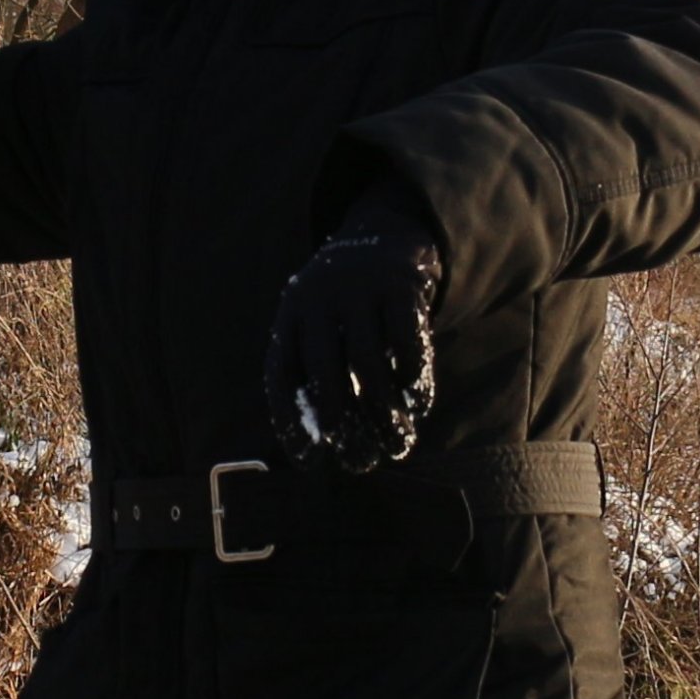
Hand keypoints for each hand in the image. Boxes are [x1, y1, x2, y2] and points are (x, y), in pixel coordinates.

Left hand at [264, 203, 441, 473]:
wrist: (387, 235)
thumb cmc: (347, 303)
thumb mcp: (318, 321)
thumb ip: (314, 368)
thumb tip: (314, 447)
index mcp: (291, 311)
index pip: (281, 372)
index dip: (292, 421)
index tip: (308, 463)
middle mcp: (319, 297)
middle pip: (323, 370)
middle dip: (341, 424)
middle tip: (358, 463)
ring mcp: (360, 288)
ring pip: (368, 363)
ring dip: (384, 414)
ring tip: (397, 445)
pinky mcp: (401, 285)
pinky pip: (407, 343)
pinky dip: (414, 381)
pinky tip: (418, 407)